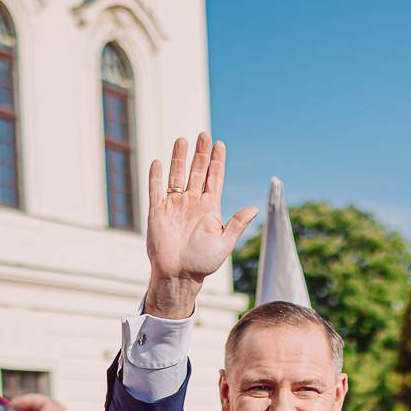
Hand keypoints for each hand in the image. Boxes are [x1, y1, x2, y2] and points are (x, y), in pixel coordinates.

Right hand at [143, 133, 257, 315]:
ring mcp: (174, 205)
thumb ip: (237, 224)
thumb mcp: (223, 243)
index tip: (220, 144)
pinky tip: (158, 161)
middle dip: (201, 154)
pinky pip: (155, 189)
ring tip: (182, 140)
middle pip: (197, 172)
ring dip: (179, 158)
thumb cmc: (202, 263)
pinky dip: (156, 176)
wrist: (178, 275)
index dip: (217, 162)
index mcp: (210, 209)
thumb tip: (254, 208)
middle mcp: (192, 203)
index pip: (215, 179)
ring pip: (176, 176)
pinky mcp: (157, 212)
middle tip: (204, 135)